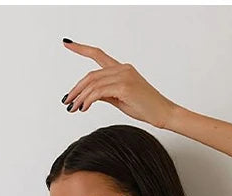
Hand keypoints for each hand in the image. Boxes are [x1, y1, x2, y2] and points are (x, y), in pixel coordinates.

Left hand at [60, 40, 178, 128]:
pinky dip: (88, 100)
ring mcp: (124, 77)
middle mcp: (122, 69)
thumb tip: (89, 96)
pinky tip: (84, 107)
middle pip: (91, 75)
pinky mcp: (124, 87)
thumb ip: (106, 94)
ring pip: (93, 84)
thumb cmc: (147, 108)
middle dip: (76, 88)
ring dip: (80, 96)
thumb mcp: (121, 100)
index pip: (98, 55)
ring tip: (73, 107)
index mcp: (123, 69)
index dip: (81, 48)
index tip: (68, 44)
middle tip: (67, 100)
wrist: (165, 114)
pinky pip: (99, 92)